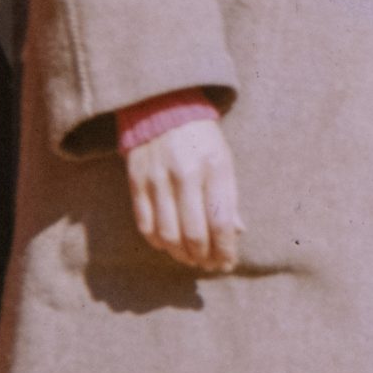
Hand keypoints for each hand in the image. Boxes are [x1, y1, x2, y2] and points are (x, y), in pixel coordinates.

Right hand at [124, 114, 243, 272]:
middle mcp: (185, 175)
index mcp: (214, 168)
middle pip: (194, 234)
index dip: (225, 250)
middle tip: (209, 266)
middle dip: (204, 258)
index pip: (221, 222)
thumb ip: (229, 197)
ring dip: (181, 255)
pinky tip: (168, 245)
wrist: (163, 107)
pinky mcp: (136, 181)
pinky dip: (157, 242)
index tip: (227, 263)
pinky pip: (145, 224)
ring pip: (168, 235)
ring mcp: (158, 179)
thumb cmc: (202, 137)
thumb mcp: (224, 160)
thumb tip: (236, 233)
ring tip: (191, 259)